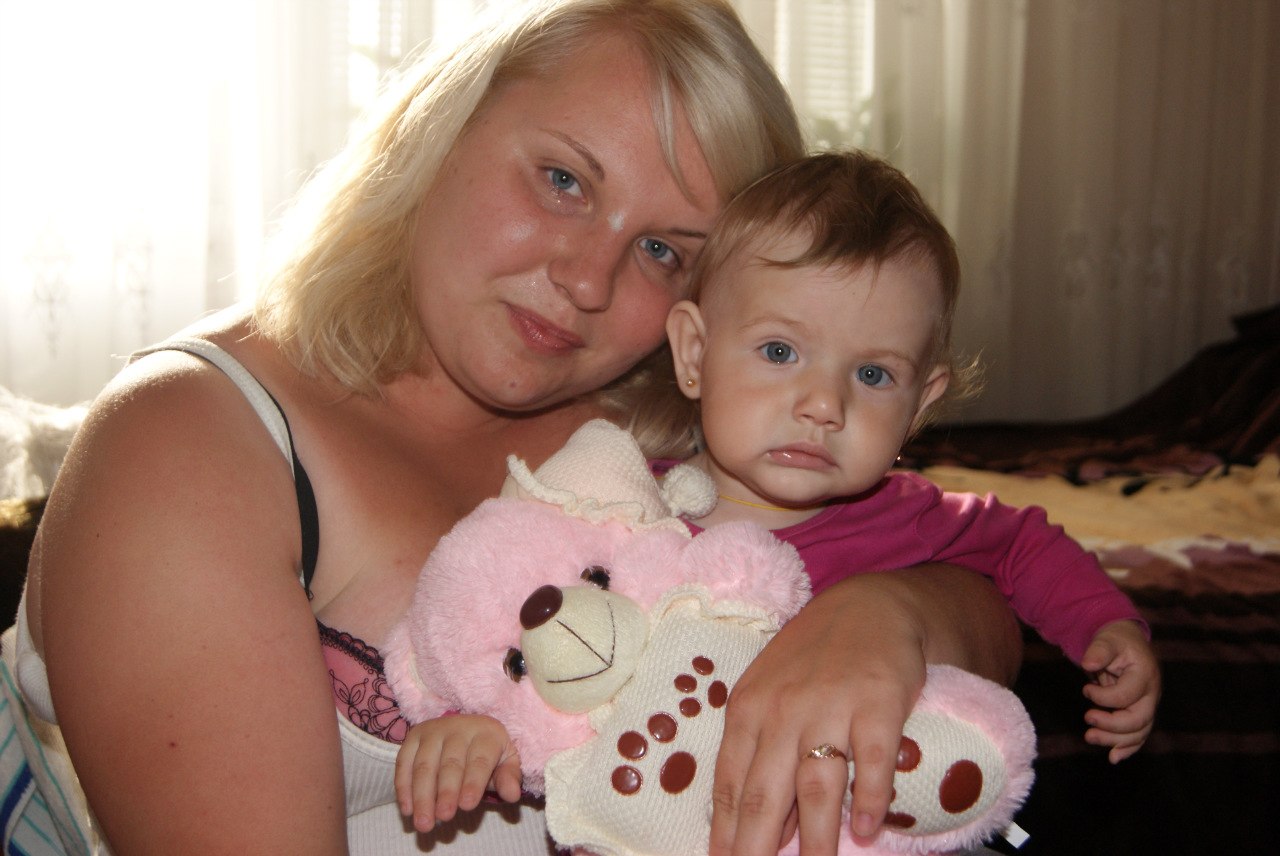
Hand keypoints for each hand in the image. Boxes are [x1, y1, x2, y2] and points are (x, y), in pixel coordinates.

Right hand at [394, 714, 521, 832]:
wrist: (468, 728)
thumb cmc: (489, 753)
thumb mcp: (506, 762)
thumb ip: (508, 778)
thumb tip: (513, 795)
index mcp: (486, 733)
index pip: (480, 760)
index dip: (473, 783)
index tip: (467, 806)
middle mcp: (458, 727)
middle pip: (450, 763)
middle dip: (446, 792)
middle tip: (444, 816)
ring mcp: (433, 731)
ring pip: (424, 765)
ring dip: (422, 795)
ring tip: (424, 822)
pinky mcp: (414, 736)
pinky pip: (404, 762)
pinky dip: (404, 787)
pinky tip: (407, 809)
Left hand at [709, 573, 928, 855]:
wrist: (871, 605)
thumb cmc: (813, 659)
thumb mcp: (772, 696)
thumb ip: (762, 755)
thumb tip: (764, 828)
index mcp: (748, 709)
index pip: (730, 784)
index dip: (725, 833)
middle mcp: (784, 710)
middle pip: (766, 792)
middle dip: (756, 846)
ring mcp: (831, 707)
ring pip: (817, 785)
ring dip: (815, 838)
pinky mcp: (879, 704)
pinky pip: (873, 759)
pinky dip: (870, 797)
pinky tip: (866, 830)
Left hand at [1080, 620, 1160, 762]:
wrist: (1127, 642)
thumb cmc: (1116, 641)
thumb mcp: (1106, 639)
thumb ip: (1098, 650)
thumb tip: (1088, 664)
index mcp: (1145, 675)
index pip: (1126, 696)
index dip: (1103, 697)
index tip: (1085, 689)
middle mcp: (1152, 694)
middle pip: (1138, 719)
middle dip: (1111, 725)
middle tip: (1087, 718)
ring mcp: (1148, 705)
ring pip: (1138, 732)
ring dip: (1115, 740)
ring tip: (1090, 737)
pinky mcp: (1141, 713)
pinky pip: (1139, 735)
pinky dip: (1128, 748)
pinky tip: (1113, 757)